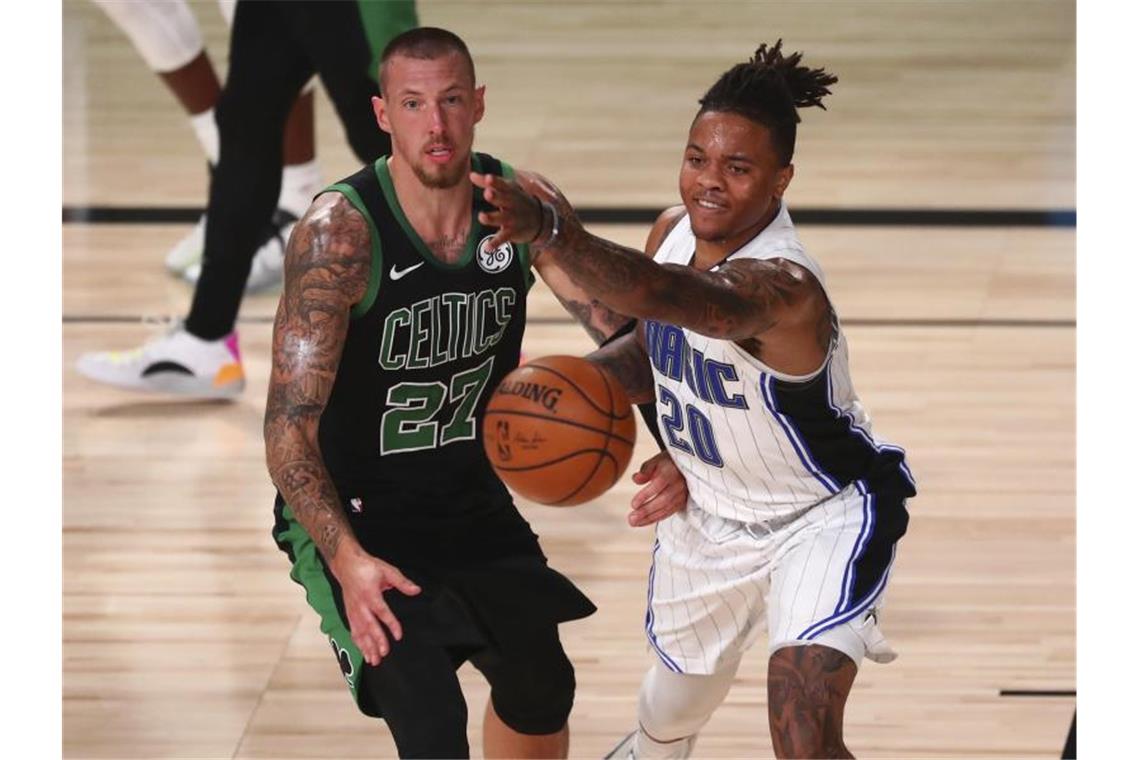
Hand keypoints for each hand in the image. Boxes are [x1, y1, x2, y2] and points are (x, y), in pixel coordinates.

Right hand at [330, 547, 421, 666]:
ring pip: (359, 632)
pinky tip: (364, 653)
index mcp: (370, 594)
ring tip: (374, 660)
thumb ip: (402, 582)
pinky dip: (358, 643)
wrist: (345, 563)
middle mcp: (360, 605)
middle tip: (384, 653)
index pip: (381, 612)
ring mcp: (352, 610)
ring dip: (366, 647)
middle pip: (368, 626)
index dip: (390, 624)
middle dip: (376, 641)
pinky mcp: (349, 613)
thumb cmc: (367, 567)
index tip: (398, 635)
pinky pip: (353, 631)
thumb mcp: (387, 570)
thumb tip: (417, 590)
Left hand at [470, 172, 544, 247]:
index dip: (495, 181)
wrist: (540, 220)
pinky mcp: (512, 233)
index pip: (502, 185)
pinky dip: (495, 243)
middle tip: (487, 193)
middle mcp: (512, 204)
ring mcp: (512, 219)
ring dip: (491, 218)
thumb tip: (470, 174)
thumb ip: (486, 183)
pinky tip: (487, 248)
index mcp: (510, 192)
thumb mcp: (507, 189)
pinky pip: (503, 238)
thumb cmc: (517, 200)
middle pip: (503, 199)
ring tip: (482, 217)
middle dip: (496, 196)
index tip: (488, 178)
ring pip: (501, 218)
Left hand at [628, 451, 687, 526]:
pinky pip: (669, 512)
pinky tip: (643, 522)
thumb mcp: (656, 460)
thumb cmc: (667, 463)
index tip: (633, 504)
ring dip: (649, 518)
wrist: (686, 468)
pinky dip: (655, 518)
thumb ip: (646, 469)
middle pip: (663, 500)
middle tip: (631, 519)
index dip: (646, 495)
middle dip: (647, 510)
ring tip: (634, 522)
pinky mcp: (682, 503)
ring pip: (666, 509)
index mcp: (672, 472)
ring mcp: (682, 495)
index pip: (658, 484)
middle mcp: (679, 485)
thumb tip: (635, 479)